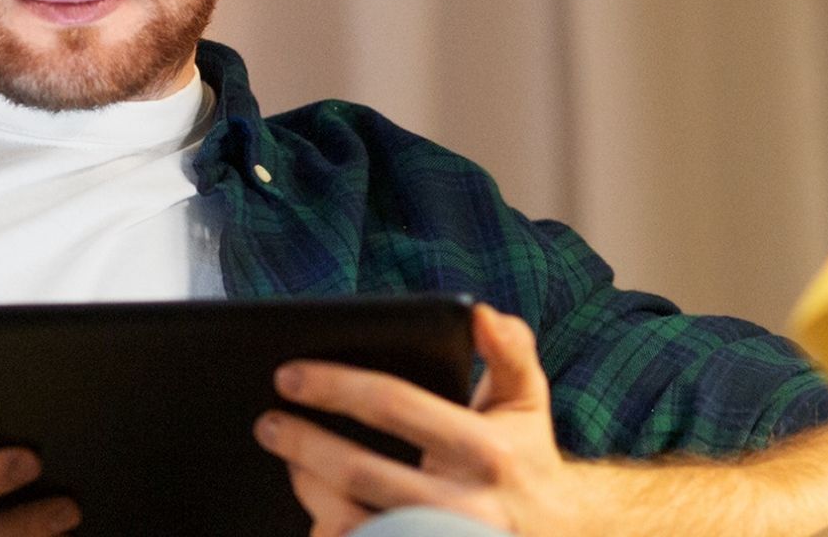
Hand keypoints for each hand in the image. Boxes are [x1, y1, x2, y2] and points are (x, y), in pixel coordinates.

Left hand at [253, 305, 624, 536]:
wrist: (560, 535)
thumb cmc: (526, 458)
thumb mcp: (527, 400)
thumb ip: (510, 351)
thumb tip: (481, 314)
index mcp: (487, 450)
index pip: (393, 405)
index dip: (334, 386)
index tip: (289, 375)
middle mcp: (467, 506)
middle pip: (359, 471)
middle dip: (302, 443)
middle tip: (267, 423)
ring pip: (351, 522)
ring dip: (308, 488)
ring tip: (289, 460)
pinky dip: (329, 530)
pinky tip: (314, 509)